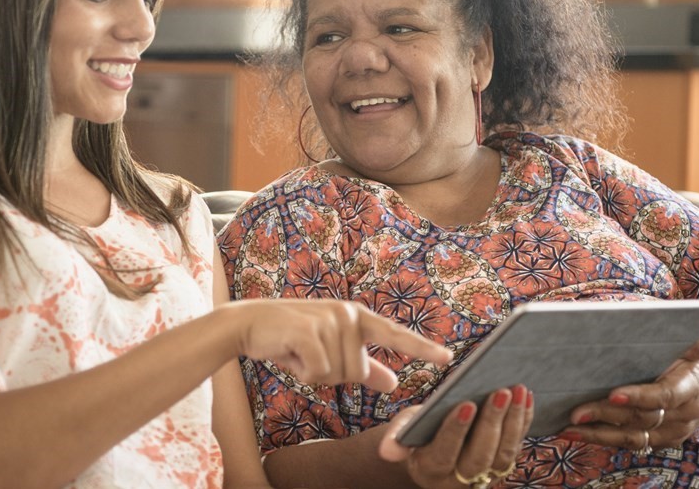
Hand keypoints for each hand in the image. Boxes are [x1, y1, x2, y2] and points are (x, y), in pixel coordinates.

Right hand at [222, 299, 452, 391]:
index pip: (395, 336)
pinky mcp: (309, 331)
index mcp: (358, 318)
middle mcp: (348, 315)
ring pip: (336, 375)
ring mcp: (329, 320)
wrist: (250, 324)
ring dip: (314, 373)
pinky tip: (290, 353)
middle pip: (357, 372)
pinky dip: (301, 372)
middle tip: (309, 355)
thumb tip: (393, 383)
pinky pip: (317, 373)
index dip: (422, 349)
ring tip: (299, 352)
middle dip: (331, 375)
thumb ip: (364, 366)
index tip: (448, 358)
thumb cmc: (293, 339)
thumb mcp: (331, 352)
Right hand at [378, 386, 532, 487]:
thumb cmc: (417, 431)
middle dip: (492, 423)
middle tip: (501, 391)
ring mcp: (482, 477)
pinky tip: (526, 398)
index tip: (467, 404)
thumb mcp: (402, 430)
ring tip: (518, 390)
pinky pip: (515, 448)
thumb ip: (397, 438)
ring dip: (514, 422)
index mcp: (429, 471)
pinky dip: (523, 423)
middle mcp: (457, 481)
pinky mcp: (500, 467)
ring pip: (502, 455)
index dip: (456, 430)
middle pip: (479, 456)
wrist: (432, 448)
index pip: (444, 453)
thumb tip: (387, 452)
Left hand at [560, 329, 698, 450]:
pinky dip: (601, 439)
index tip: (613, 393)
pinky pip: (629, 444)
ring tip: (570, 427)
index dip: (640, 396)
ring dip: (599, 434)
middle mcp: (684, 415)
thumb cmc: (694, 356)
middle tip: (577, 412)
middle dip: (607, 415)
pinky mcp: (658, 441)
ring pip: (634, 438)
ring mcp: (671, 432)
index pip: (665, 395)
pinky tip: (575, 433)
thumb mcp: (698, 344)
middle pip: (643, 419)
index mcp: (694, 387)